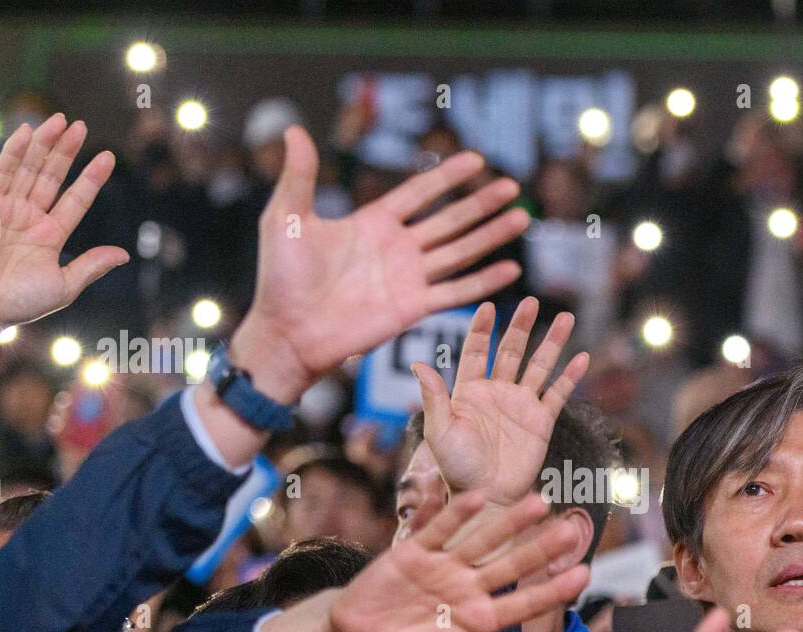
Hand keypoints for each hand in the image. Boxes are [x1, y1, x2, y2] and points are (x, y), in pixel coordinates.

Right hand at [0, 115, 126, 363]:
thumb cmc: (23, 301)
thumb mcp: (66, 284)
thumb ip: (92, 265)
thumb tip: (125, 254)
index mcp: (52, 234)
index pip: (76, 198)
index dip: (91, 178)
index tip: (107, 157)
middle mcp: (31, 216)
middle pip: (52, 176)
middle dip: (66, 151)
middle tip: (81, 126)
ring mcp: (9, 208)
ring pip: (30, 168)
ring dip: (44, 144)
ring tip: (60, 121)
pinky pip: (2, 172)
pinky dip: (14, 152)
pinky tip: (28, 133)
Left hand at [231, 127, 529, 401]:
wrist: (286, 331)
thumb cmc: (280, 278)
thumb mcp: (287, 218)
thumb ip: (300, 176)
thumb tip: (293, 129)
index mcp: (373, 223)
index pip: (419, 193)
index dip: (447, 176)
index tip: (476, 159)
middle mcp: (397, 249)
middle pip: (450, 220)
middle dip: (481, 203)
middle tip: (512, 186)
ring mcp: (408, 279)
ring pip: (460, 251)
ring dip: (491, 236)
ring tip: (522, 218)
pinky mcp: (413, 308)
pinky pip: (455, 292)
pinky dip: (483, 281)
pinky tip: (510, 268)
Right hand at [324, 491, 589, 631]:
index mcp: (480, 620)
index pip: (524, 604)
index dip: (552, 590)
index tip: (583, 576)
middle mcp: (468, 589)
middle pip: (511, 566)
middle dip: (541, 549)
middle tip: (572, 530)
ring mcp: (444, 568)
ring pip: (483, 541)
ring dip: (510, 522)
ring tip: (540, 502)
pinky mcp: (414, 552)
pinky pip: (438, 530)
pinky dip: (455, 514)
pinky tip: (478, 497)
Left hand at [414, 297, 588, 503]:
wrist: (486, 496)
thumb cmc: (456, 468)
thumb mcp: (440, 431)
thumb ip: (434, 397)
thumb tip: (418, 363)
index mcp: (469, 391)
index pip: (476, 351)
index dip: (481, 329)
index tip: (488, 307)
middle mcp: (497, 392)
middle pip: (511, 351)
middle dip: (521, 326)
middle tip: (530, 301)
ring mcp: (521, 405)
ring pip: (539, 365)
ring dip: (552, 342)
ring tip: (565, 317)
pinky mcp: (541, 421)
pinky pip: (558, 393)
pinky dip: (570, 376)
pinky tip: (581, 357)